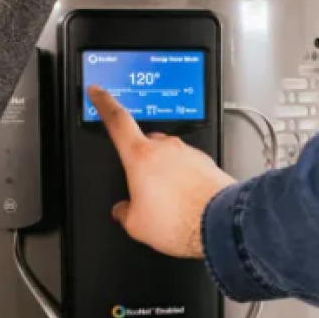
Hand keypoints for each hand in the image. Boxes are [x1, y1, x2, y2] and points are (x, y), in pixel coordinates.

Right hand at [89, 85, 235, 257]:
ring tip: (170, 204)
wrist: (220, 226)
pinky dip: (186, 180)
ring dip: (166, 174)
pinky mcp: (208, 164)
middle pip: (145, 144)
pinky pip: (190, 168)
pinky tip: (187, 202)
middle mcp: (166, 148)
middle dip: (142, 163)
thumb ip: (125, 212)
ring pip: (170, 157)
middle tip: (144, 190)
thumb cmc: (180, 221)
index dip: (104, 103)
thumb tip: (123, 210)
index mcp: (141, 157)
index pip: (117, 121)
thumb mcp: (136, 225)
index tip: (98, 92)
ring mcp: (190, 154)